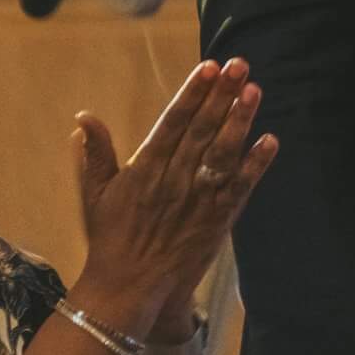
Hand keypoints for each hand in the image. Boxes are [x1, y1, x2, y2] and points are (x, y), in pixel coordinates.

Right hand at [68, 59, 275, 333]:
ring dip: (240, 121)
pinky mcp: (217, 220)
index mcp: (146, 168)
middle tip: (239, 64)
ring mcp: (198, 199)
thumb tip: (83, 115)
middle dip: (221, 95)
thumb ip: (96, 153)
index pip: (173, 121)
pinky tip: (271, 140)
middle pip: (202, 129)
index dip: (192, 93)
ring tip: (254, 90)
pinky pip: (240, 188)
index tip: (208, 67)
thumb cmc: (111, 239)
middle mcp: (174, 179)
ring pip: (223, 153)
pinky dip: (256, 165)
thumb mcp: (97, 193)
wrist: (127, 289)